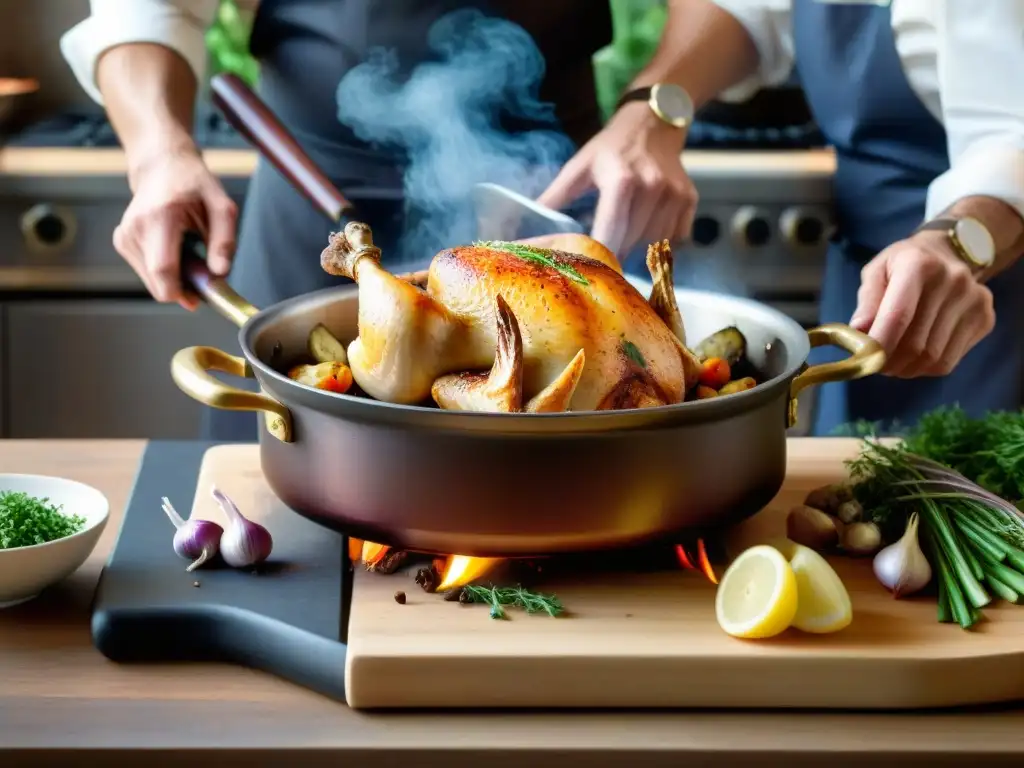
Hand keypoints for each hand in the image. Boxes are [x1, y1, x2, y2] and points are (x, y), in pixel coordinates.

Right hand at [113, 143, 237, 308]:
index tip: (199, 297)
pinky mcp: (121, 242)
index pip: (162, 269)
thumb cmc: (194, 185)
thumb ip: (224, 242)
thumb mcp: (222, 207)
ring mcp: (124, 235)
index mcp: (160, 217)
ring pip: (152, 281)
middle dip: (182, 287)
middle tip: (203, 271)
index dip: (180, 291)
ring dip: (175, 277)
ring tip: (189, 252)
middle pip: (156, 281)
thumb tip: (219, 274)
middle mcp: (135, 228)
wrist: (162, 166)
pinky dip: (165, 270)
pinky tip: (174, 249)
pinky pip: (147, 273)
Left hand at [537, 102, 695, 256]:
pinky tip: (645, 230)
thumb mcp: (579, 166)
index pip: (611, 232)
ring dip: (636, 249)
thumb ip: (555, 197)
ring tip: (622, 240)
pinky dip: (658, 242)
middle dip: (615, 255)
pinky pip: (674, 238)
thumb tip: (526, 226)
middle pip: (632, 243)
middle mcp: (653, 188)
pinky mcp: (690, 200)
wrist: (654, 121)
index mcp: (622, 181)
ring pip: (653, 243)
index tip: (590, 271)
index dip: (600, 256)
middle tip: (602, 260)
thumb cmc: (611, 147)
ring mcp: (675, 195)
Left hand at [850, 231, 995, 376]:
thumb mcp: (876, 271)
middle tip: (875, 364)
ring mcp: (974, 300)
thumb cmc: (902, 265)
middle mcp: (953, 280)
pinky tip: (915, 358)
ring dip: (906, 369)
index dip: (879, 345)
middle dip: (889, 363)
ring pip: (933, 358)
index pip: (898, 316)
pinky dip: (925, 368)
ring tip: (892, 362)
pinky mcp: (985, 318)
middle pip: (916, 344)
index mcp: (919, 265)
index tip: (864, 360)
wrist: (948, 252)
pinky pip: (949, 362)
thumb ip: (866, 302)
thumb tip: (858, 335)